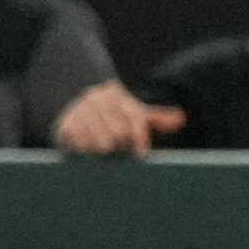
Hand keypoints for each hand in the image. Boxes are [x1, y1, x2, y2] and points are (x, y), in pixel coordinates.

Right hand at [52, 79, 185, 156]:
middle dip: (120, 146)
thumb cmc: (110, 114)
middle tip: (116, 148)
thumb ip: (156, 119)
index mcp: (117, 95)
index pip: (134, 119)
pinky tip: (86, 148)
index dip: (139, 139)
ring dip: (104, 152)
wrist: (70, 103)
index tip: (140, 153)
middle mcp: (98, 100)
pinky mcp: (66, 126)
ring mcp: (80, 111)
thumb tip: (181, 119)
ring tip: (101, 148)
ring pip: (101, 143)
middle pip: (118, 134)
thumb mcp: (133, 113)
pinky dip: (87, 153)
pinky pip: (83, 147)